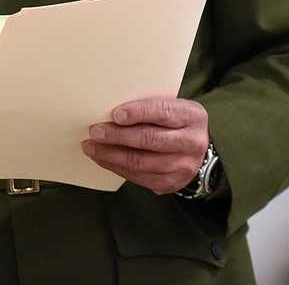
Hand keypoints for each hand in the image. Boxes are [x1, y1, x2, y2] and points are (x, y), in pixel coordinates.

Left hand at [82, 98, 209, 194]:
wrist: (196, 150)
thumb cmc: (175, 121)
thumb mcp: (172, 106)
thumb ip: (149, 106)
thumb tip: (109, 108)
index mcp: (192, 116)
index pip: (162, 112)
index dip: (137, 113)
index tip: (115, 114)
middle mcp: (191, 142)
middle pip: (150, 140)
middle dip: (117, 136)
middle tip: (95, 132)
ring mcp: (183, 166)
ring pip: (141, 162)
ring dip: (111, 155)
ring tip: (91, 147)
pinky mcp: (171, 183)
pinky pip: (140, 177)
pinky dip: (117, 168)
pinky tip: (103, 159)